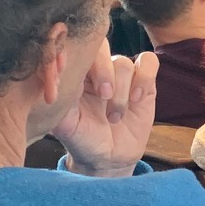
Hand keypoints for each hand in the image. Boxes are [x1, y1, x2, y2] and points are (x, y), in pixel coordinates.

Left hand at [51, 43, 158, 177]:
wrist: (109, 159)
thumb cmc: (82, 139)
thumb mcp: (64, 123)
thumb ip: (59, 98)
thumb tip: (55, 75)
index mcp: (76, 73)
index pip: (77, 48)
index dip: (80, 57)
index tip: (79, 83)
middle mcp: (98, 69)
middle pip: (102, 46)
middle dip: (104, 71)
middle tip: (104, 96)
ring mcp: (122, 74)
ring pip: (124, 63)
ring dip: (122, 91)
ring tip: (115, 117)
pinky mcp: (144, 81)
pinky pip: (149, 62)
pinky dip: (144, 78)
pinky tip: (137, 99)